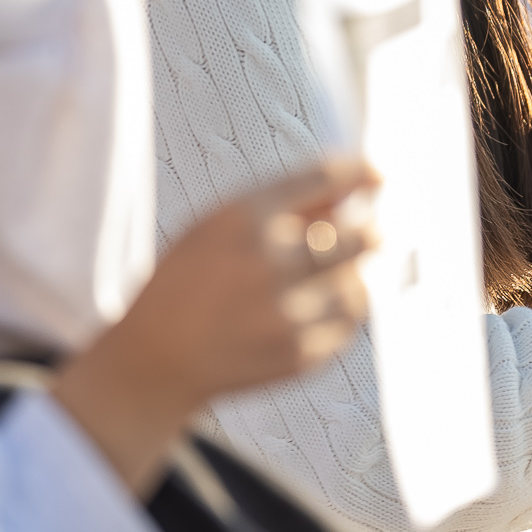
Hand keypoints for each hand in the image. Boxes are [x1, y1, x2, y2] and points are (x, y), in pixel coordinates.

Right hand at [52, 159, 377, 494]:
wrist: (156, 359)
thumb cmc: (188, 282)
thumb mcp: (218, 225)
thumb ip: (283, 207)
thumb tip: (349, 193)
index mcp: (245, 219)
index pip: (324, 178)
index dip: (360, 172)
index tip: (375, 175)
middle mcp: (269, 263)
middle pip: (358, 234)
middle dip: (368, 229)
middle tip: (367, 231)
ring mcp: (286, 313)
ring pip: (359, 284)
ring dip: (352, 276)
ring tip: (332, 278)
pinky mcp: (299, 354)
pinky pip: (347, 326)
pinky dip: (339, 315)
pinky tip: (314, 310)